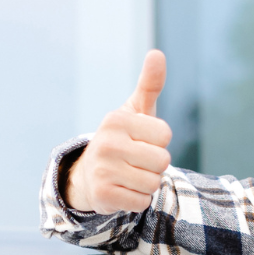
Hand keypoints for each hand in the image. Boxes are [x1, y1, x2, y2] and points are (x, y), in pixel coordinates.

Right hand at [68, 50, 172, 212]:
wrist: (88, 175)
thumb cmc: (122, 139)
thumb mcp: (135, 111)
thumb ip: (149, 84)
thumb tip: (157, 53)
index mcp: (116, 120)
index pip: (165, 136)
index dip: (159, 142)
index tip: (142, 141)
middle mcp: (106, 143)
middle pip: (162, 161)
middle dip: (155, 165)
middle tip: (136, 161)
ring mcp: (102, 170)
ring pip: (154, 183)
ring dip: (147, 183)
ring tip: (130, 175)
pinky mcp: (103, 196)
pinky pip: (142, 202)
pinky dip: (138, 199)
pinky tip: (123, 190)